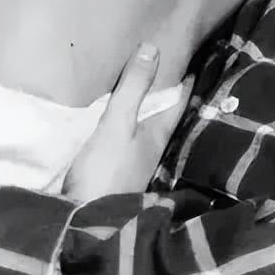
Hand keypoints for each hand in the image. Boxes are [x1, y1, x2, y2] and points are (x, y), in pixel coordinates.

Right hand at [63, 44, 192, 202]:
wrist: (84, 227)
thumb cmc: (106, 173)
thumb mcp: (117, 126)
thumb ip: (133, 89)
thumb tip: (153, 47)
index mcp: (158, 135)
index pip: (178, 100)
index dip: (184, 79)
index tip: (190, 57)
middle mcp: (152, 148)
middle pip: (163, 114)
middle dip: (164, 93)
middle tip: (163, 66)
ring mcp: (134, 163)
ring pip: (145, 128)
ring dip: (145, 110)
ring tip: (140, 89)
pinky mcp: (115, 173)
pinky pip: (124, 141)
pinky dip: (124, 126)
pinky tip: (115, 122)